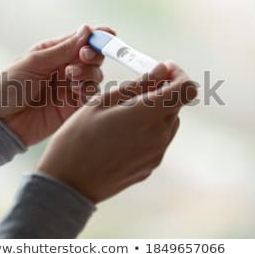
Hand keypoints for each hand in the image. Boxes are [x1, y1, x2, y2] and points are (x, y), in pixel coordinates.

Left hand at [0, 25, 115, 145]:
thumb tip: (87, 30)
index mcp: (53, 53)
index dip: (97, 37)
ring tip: (70, 77)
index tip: (108, 35)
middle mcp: (64, 69)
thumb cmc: (7, 86)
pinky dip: (88, 89)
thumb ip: (63, 49)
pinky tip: (74, 90)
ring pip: (95, 76)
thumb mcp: (34, 63)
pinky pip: (91, 95)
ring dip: (88, 73)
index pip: (81, 41)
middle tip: (83, 57)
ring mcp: (69, 88)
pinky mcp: (72, 108)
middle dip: (93, 55)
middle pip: (93, 58)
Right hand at [37, 62, 196, 202]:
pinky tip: (121, 135)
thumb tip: (161, 70)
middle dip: (161, 92)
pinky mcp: (150, 167)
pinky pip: (157, 141)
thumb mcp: (102, 102)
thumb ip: (138, 85)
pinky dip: (147, 131)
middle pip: (176, 106)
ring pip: (167, 124)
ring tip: (123, 115)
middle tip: (135, 90)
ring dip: (155, 112)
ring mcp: (156, 155)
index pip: (186, 89)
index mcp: (148, 115)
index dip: (179, 75)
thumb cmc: (78, 137)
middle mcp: (159, 136)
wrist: (68, 183)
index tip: (163, 70)